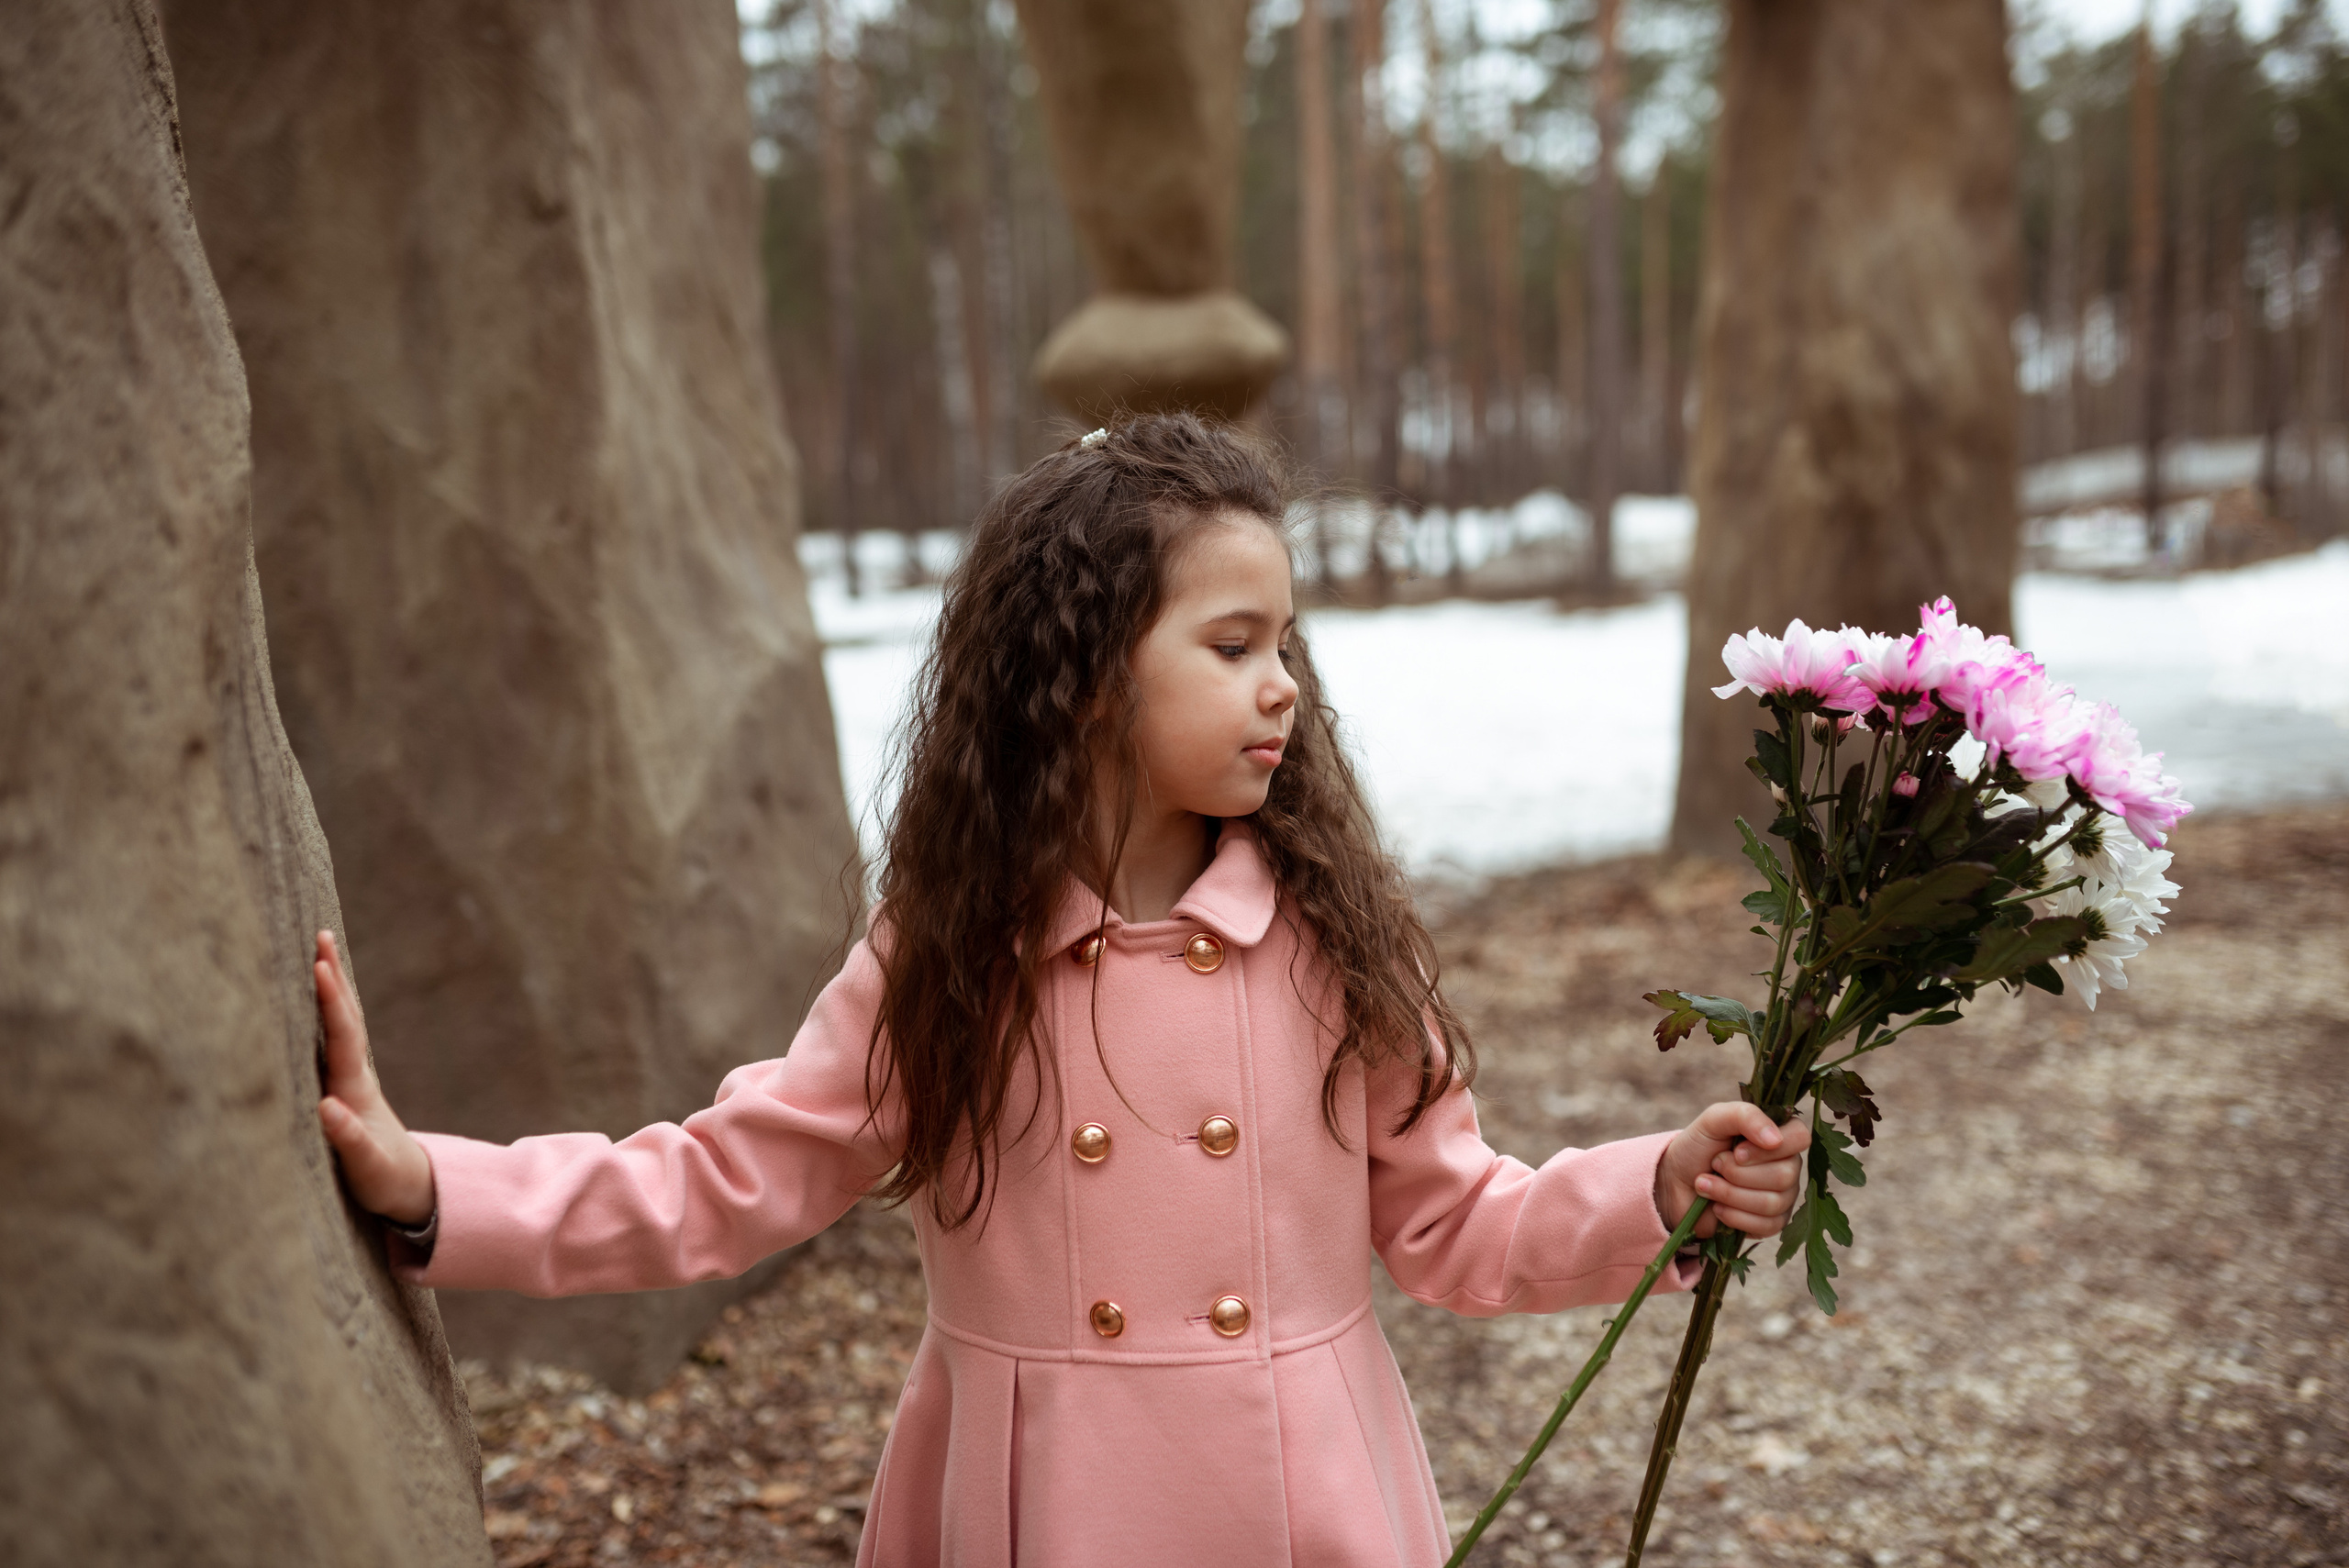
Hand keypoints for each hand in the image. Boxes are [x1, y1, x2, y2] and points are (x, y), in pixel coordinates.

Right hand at [313, 931, 435, 1224]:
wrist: (409, 1186)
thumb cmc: (384, 1179)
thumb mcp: (366, 1165)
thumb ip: (348, 1139)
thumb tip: (327, 1107)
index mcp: (355, 1088)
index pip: (342, 1035)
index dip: (330, 1001)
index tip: (320, 966)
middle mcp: (355, 1075)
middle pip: (346, 1017)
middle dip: (333, 977)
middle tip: (321, 935)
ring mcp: (351, 1079)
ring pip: (342, 1024)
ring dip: (332, 988)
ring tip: (321, 952)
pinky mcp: (344, 1088)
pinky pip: (334, 1039)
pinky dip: (326, 1013)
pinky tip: (316, 999)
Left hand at [1654, 1102, 1809, 1239]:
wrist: (1675, 1183)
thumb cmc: (1698, 1147)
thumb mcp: (1713, 1120)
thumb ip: (1744, 1116)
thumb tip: (1774, 1138)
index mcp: (1779, 1134)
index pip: (1800, 1137)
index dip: (1768, 1149)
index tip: (1737, 1151)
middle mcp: (1787, 1165)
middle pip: (1784, 1175)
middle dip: (1738, 1173)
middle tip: (1715, 1165)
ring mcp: (1783, 1196)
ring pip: (1772, 1202)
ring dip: (1729, 1194)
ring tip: (1705, 1185)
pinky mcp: (1772, 1223)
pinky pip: (1766, 1226)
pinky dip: (1733, 1216)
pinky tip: (1717, 1207)